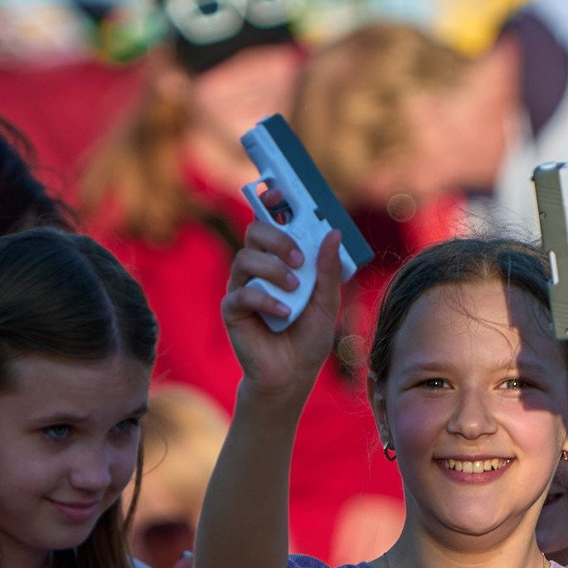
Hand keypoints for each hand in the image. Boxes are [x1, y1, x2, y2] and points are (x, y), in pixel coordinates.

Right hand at [222, 217, 344, 397]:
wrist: (292, 376)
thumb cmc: (308, 338)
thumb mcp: (327, 303)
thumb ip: (327, 271)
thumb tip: (333, 233)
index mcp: (280, 261)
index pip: (271, 223)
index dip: (271, 203)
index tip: (280, 192)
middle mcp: (259, 269)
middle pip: (255, 233)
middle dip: (277, 239)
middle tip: (298, 258)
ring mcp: (243, 287)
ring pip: (245, 258)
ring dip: (273, 270)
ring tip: (295, 289)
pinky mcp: (233, 310)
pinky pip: (242, 293)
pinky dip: (266, 300)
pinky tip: (284, 313)